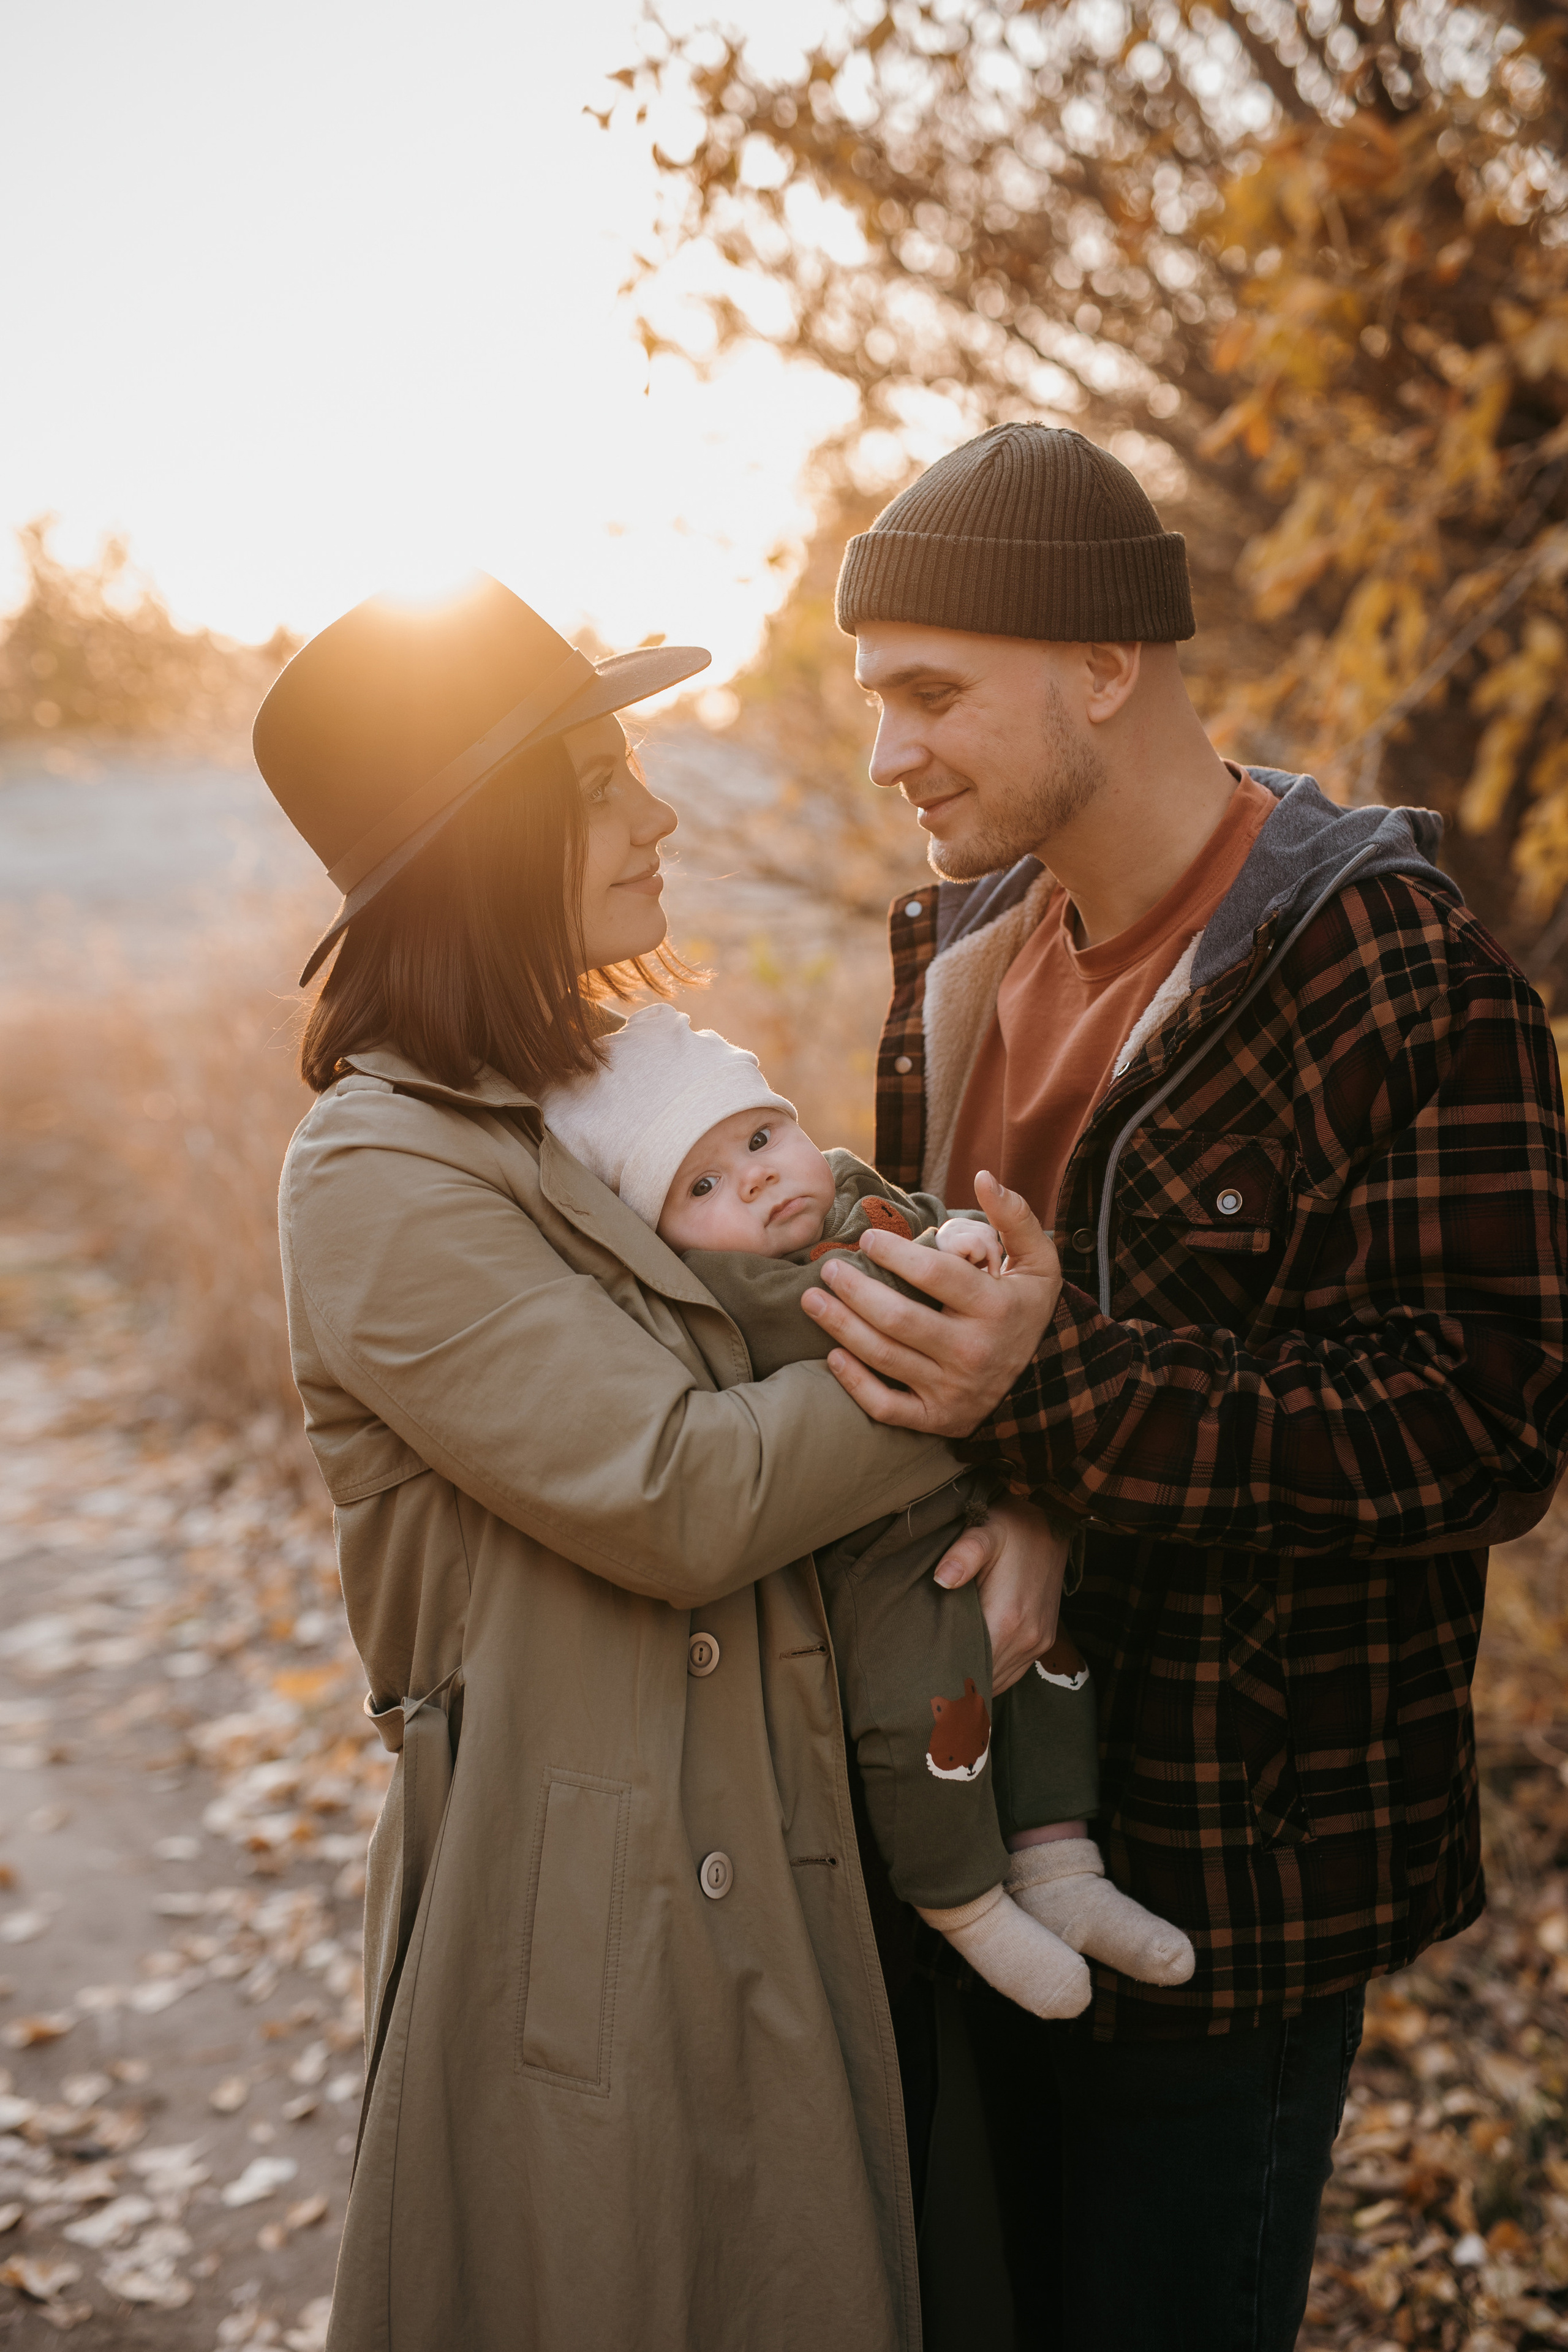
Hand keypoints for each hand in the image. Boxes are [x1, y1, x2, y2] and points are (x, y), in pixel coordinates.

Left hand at [800, 1171, 1062, 1436]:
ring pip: (885, 1358)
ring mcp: (953, 1390)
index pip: (936, 1275)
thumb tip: (983, 1177)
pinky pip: (886, 1407)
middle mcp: (973, 1351)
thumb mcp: (1037, 1261)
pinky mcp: (937, 1419)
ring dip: (840, 1327)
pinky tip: (833, 1355)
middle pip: (899, 1318)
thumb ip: (1014, 1217)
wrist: (1045, 1380)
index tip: (866, 1238)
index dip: (895, 1253)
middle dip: (854, 1290)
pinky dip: (855, 1384)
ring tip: (812, 1300)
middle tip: (828, 1268)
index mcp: (996, 1308)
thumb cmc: (1025, 1309)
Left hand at [931, 1495, 1068, 1693]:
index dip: (945, 1677)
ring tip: (942, 1676)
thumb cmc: (1011, 1527)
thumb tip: (940, 1579)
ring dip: (975, 1680)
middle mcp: (1027, 1639)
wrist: (1052, 1520)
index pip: (971, 1668)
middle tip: (923, 1682)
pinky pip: (1014, 1672)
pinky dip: (992, 1673)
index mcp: (1008, 1619)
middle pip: (985, 1680)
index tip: (920, 1677)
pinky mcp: (1044, 1639)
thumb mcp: (984, 1532)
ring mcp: (1038, 1642)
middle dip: (955, 1682)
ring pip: (1000, 1681)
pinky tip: (970, 1665)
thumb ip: (963, 1555)